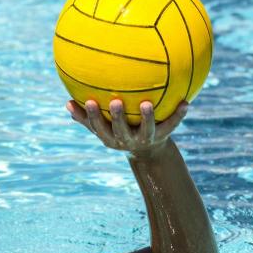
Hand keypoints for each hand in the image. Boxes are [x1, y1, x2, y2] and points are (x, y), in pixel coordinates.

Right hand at [66, 99, 187, 157]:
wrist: (148, 152)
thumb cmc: (119, 132)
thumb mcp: (102, 128)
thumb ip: (85, 118)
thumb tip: (66, 103)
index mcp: (111, 136)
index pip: (99, 126)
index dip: (93, 116)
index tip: (89, 101)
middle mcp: (127, 140)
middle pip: (121, 130)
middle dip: (117, 117)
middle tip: (116, 102)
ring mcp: (146, 138)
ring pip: (146, 129)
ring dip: (147, 117)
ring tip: (146, 103)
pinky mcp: (163, 136)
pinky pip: (172, 124)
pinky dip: (179, 114)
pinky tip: (186, 102)